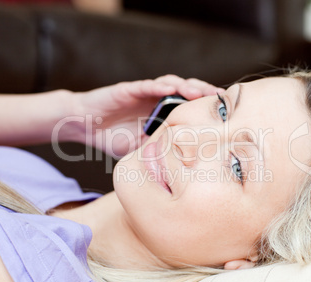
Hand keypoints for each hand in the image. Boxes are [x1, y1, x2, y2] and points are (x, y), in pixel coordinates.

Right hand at [70, 75, 223, 157]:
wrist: (85, 126)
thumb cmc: (113, 137)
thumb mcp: (141, 149)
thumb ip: (158, 151)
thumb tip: (181, 167)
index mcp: (163, 114)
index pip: (189, 108)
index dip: (206, 109)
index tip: (225, 115)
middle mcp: (157, 101)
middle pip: (186, 93)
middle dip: (204, 94)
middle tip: (222, 101)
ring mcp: (144, 94)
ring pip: (171, 85)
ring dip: (187, 87)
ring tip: (202, 92)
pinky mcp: (129, 89)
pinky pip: (146, 85)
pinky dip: (159, 86)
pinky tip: (171, 88)